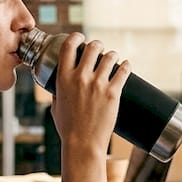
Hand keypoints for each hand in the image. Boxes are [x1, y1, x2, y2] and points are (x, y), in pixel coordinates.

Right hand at [49, 34, 129, 156]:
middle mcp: (80, 77)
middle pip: (92, 47)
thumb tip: (58, 87)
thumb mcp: (55, 107)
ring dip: (112, 55)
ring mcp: (98, 84)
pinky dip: (126, 66)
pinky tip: (126, 66)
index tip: (80, 38)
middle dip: (97, 45)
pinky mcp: (113, 93)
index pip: (69, 46)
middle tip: (100, 49)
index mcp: (64, 78)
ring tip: (113, 58)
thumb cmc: (68, 129)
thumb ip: (57, 93)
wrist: (82, 144)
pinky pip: (123, 71)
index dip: (76, 37)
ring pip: (110, 56)